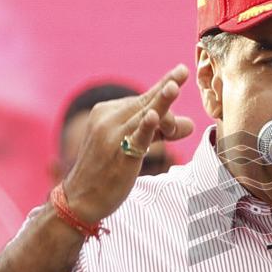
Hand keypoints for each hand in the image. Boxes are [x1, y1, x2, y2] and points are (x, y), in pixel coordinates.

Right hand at [62, 64, 193, 222]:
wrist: (80, 200)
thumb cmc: (108, 172)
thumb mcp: (135, 146)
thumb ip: (161, 133)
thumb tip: (191, 125)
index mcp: (107, 113)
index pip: (142, 99)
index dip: (164, 90)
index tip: (180, 71)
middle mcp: (107, 119)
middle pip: (144, 103)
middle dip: (166, 89)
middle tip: (183, 72)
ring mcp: (112, 136)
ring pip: (143, 116)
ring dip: (161, 102)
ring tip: (175, 86)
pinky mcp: (119, 155)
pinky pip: (135, 138)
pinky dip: (146, 127)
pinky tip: (155, 116)